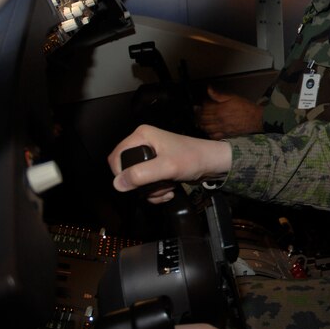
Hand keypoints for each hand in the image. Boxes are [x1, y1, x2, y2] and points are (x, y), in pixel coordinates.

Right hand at [108, 125, 231, 202]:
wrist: (214, 164)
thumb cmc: (194, 159)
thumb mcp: (166, 167)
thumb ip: (141, 175)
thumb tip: (117, 184)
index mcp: (142, 136)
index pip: (116, 156)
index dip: (120, 173)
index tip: (133, 185)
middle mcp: (144, 143)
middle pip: (127, 171)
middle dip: (141, 186)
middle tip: (157, 187)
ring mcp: (151, 156)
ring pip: (138, 181)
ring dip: (151, 191)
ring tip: (168, 189)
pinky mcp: (158, 167)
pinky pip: (148, 184)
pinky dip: (157, 192)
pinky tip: (170, 191)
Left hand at [197, 86, 263, 139]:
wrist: (255, 118)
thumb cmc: (245, 106)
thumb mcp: (232, 97)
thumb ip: (218, 95)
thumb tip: (208, 89)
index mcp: (219, 109)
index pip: (204, 108)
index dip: (200, 106)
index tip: (199, 105)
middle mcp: (218, 119)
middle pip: (203, 119)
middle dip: (198, 116)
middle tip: (196, 113)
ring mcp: (221, 127)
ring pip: (206, 127)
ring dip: (201, 124)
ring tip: (199, 121)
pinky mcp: (225, 134)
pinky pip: (213, 136)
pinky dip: (208, 133)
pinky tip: (208, 130)